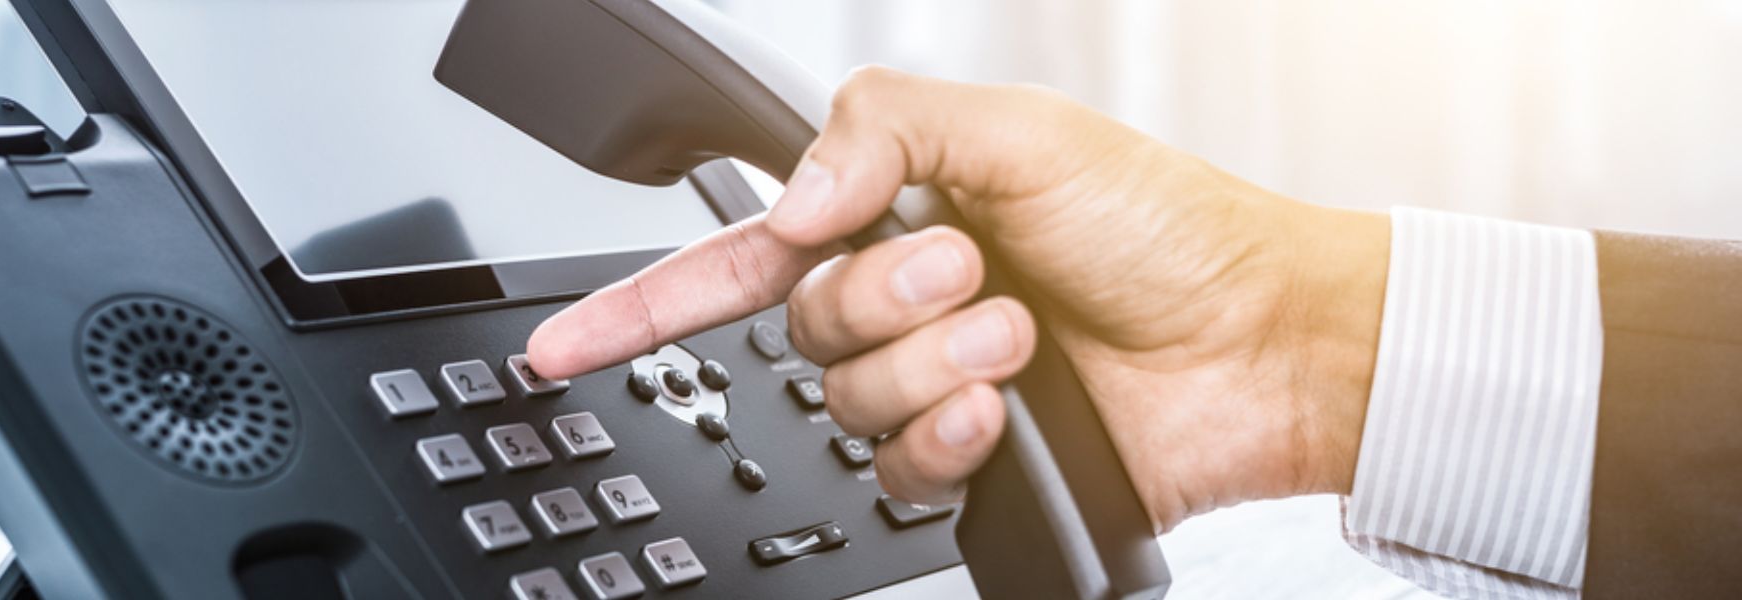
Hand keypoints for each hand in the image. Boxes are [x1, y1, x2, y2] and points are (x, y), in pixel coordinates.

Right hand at [526, 67, 1389, 531]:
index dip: (645, 302)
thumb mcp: (1017, 130)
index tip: (565, 343)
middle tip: (971, 265)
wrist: (1258, 339)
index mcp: (898, 216)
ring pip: (850, 397)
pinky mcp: (969, 460)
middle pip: (800, 326)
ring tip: (1020, 330)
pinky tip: (1004, 402)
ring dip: (936, 357)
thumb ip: (880, 133)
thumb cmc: (1164, 223)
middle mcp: (905, 306)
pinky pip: (899, 466)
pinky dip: (949, 429)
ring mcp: (935, 387)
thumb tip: (785, 208)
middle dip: (886, 292)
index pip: (739, 256)